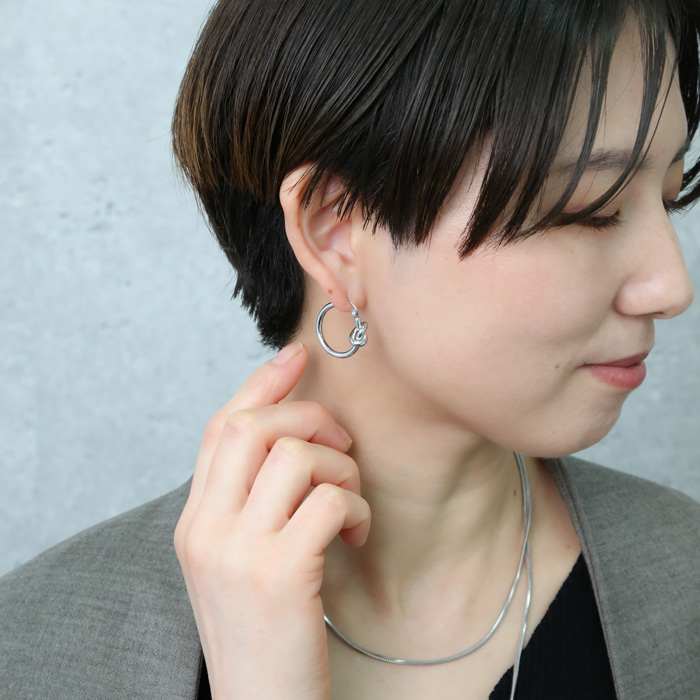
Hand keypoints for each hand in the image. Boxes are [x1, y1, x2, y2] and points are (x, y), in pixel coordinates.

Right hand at [174, 342, 370, 699]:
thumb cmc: (262, 630)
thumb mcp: (237, 560)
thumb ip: (247, 503)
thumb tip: (290, 440)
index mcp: (193, 522)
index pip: (218, 429)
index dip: (259, 384)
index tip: (295, 356)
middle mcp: (206, 529)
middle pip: (253, 427)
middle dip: (308, 416)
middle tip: (341, 443)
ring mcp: (239, 550)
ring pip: (296, 455)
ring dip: (341, 468)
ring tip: (349, 502)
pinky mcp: (280, 573)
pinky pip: (330, 498)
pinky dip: (355, 505)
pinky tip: (355, 533)